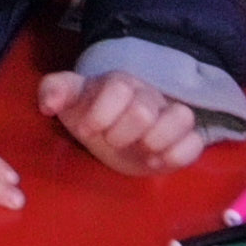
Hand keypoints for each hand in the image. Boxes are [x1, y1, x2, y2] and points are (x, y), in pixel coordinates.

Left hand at [36, 70, 211, 176]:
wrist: (110, 132)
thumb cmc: (90, 113)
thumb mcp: (67, 101)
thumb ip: (53, 91)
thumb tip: (49, 104)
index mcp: (118, 83)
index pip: (117, 88)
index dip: (100, 113)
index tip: (88, 131)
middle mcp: (148, 96)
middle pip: (144, 110)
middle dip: (122, 132)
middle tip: (112, 142)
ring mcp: (169, 116)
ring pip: (182, 117)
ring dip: (157, 140)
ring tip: (141, 152)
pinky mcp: (184, 139)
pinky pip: (195, 142)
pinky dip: (179, 154)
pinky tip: (157, 162)